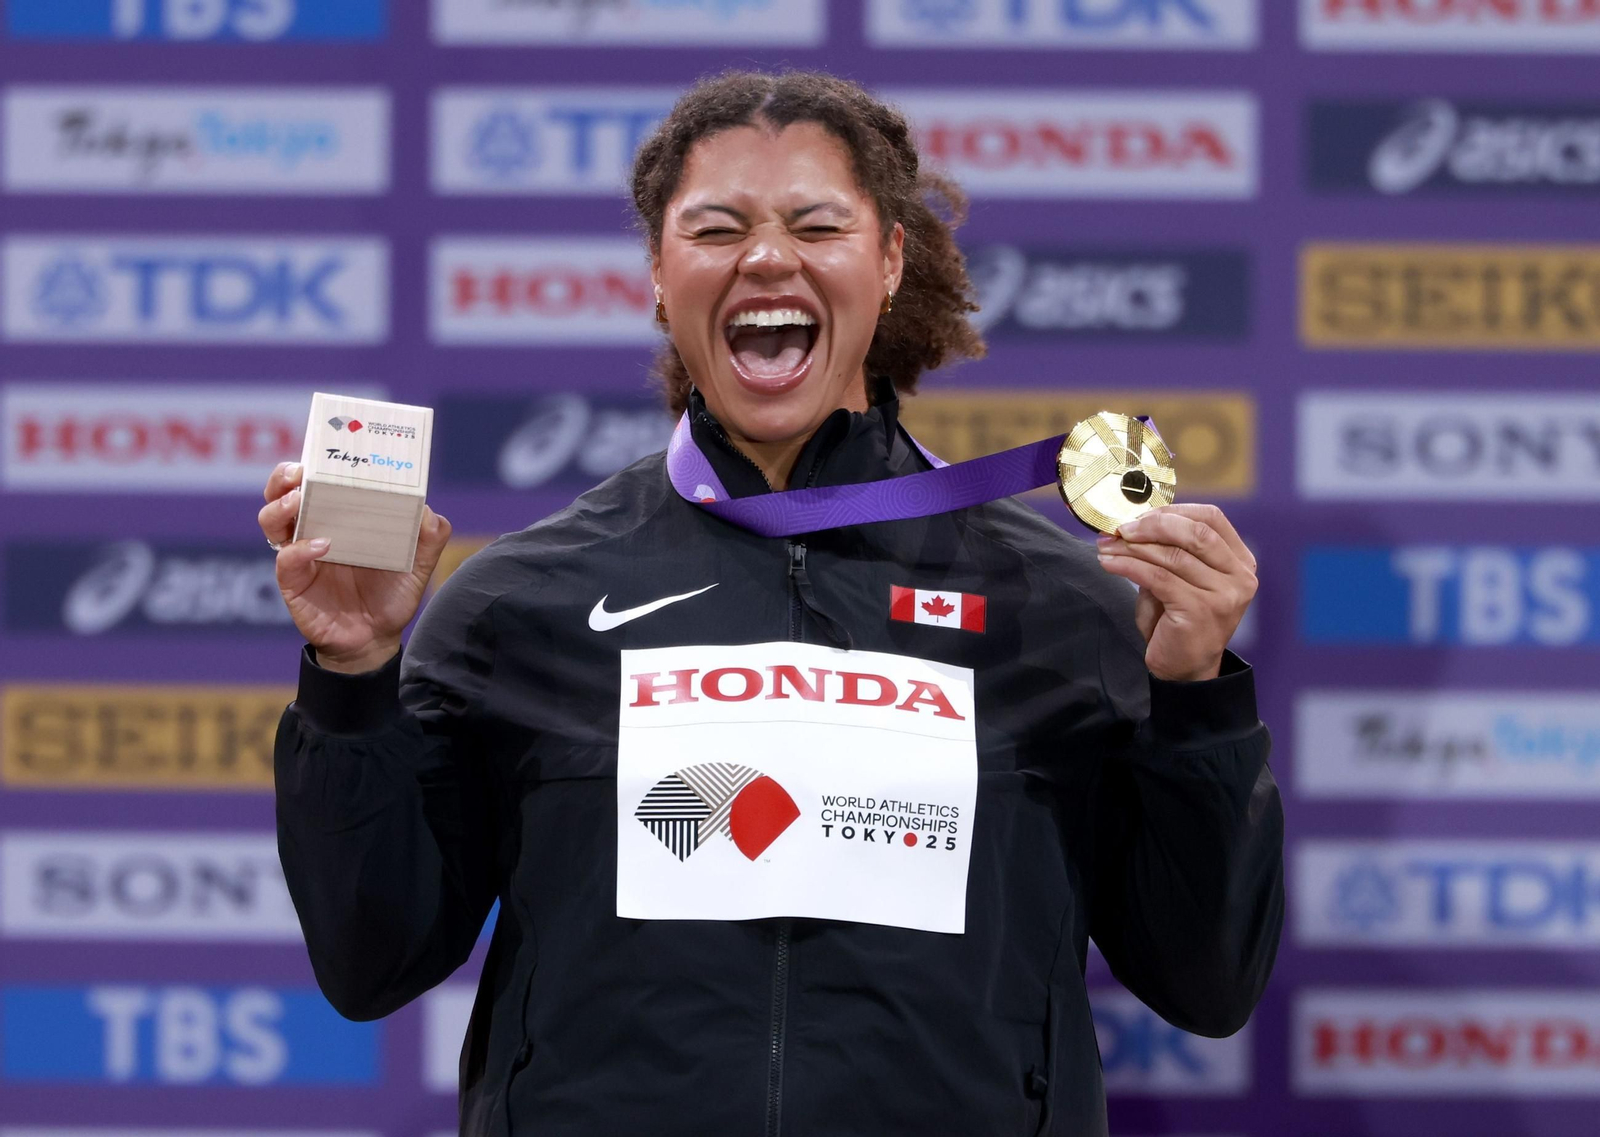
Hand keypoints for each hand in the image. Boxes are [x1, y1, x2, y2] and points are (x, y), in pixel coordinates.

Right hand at [258, 461, 452, 673]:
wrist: (377, 637)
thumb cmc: (391, 592)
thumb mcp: (419, 562)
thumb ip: (430, 537)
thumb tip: (429, 510)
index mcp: (338, 515)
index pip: (315, 480)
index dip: (311, 462)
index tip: (322, 449)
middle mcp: (311, 528)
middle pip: (280, 492)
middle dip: (282, 476)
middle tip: (298, 471)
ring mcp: (298, 554)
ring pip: (270, 520)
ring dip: (281, 505)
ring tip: (298, 501)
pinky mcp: (293, 582)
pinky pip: (285, 560)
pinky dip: (300, 549)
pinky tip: (321, 545)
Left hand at [1094, 503, 1255, 682]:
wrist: (1184, 669)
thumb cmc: (1178, 620)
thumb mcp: (1179, 578)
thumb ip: (1168, 549)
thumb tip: (1132, 522)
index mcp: (1240, 562)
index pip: (1211, 518)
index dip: (1173, 510)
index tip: (1140, 515)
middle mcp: (1239, 577)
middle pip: (1195, 533)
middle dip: (1152, 525)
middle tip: (1121, 528)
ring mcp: (1223, 595)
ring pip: (1173, 555)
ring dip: (1133, 547)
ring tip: (1107, 546)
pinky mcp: (1200, 611)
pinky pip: (1158, 578)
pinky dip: (1129, 566)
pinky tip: (1109, 564)